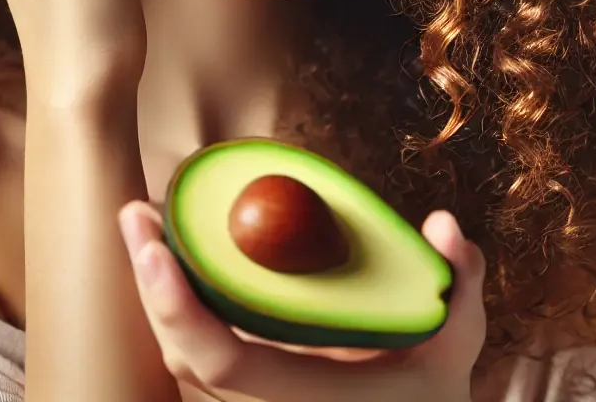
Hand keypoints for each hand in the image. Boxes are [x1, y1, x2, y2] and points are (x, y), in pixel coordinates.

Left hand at [118, 203, 484, 401]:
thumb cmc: (428, 392)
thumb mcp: (455, 342)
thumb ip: (460, 284)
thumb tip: (445, 227)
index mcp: (316, 401)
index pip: (227, 363)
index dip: (180, 309)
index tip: (155, 248)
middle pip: (183, 358)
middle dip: (150, 285)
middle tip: (135, 213)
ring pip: (181, 358)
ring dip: (154, 291)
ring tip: (144, 223)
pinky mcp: (244, 394)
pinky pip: (196, 352)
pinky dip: (176, 305)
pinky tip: (171, 255)